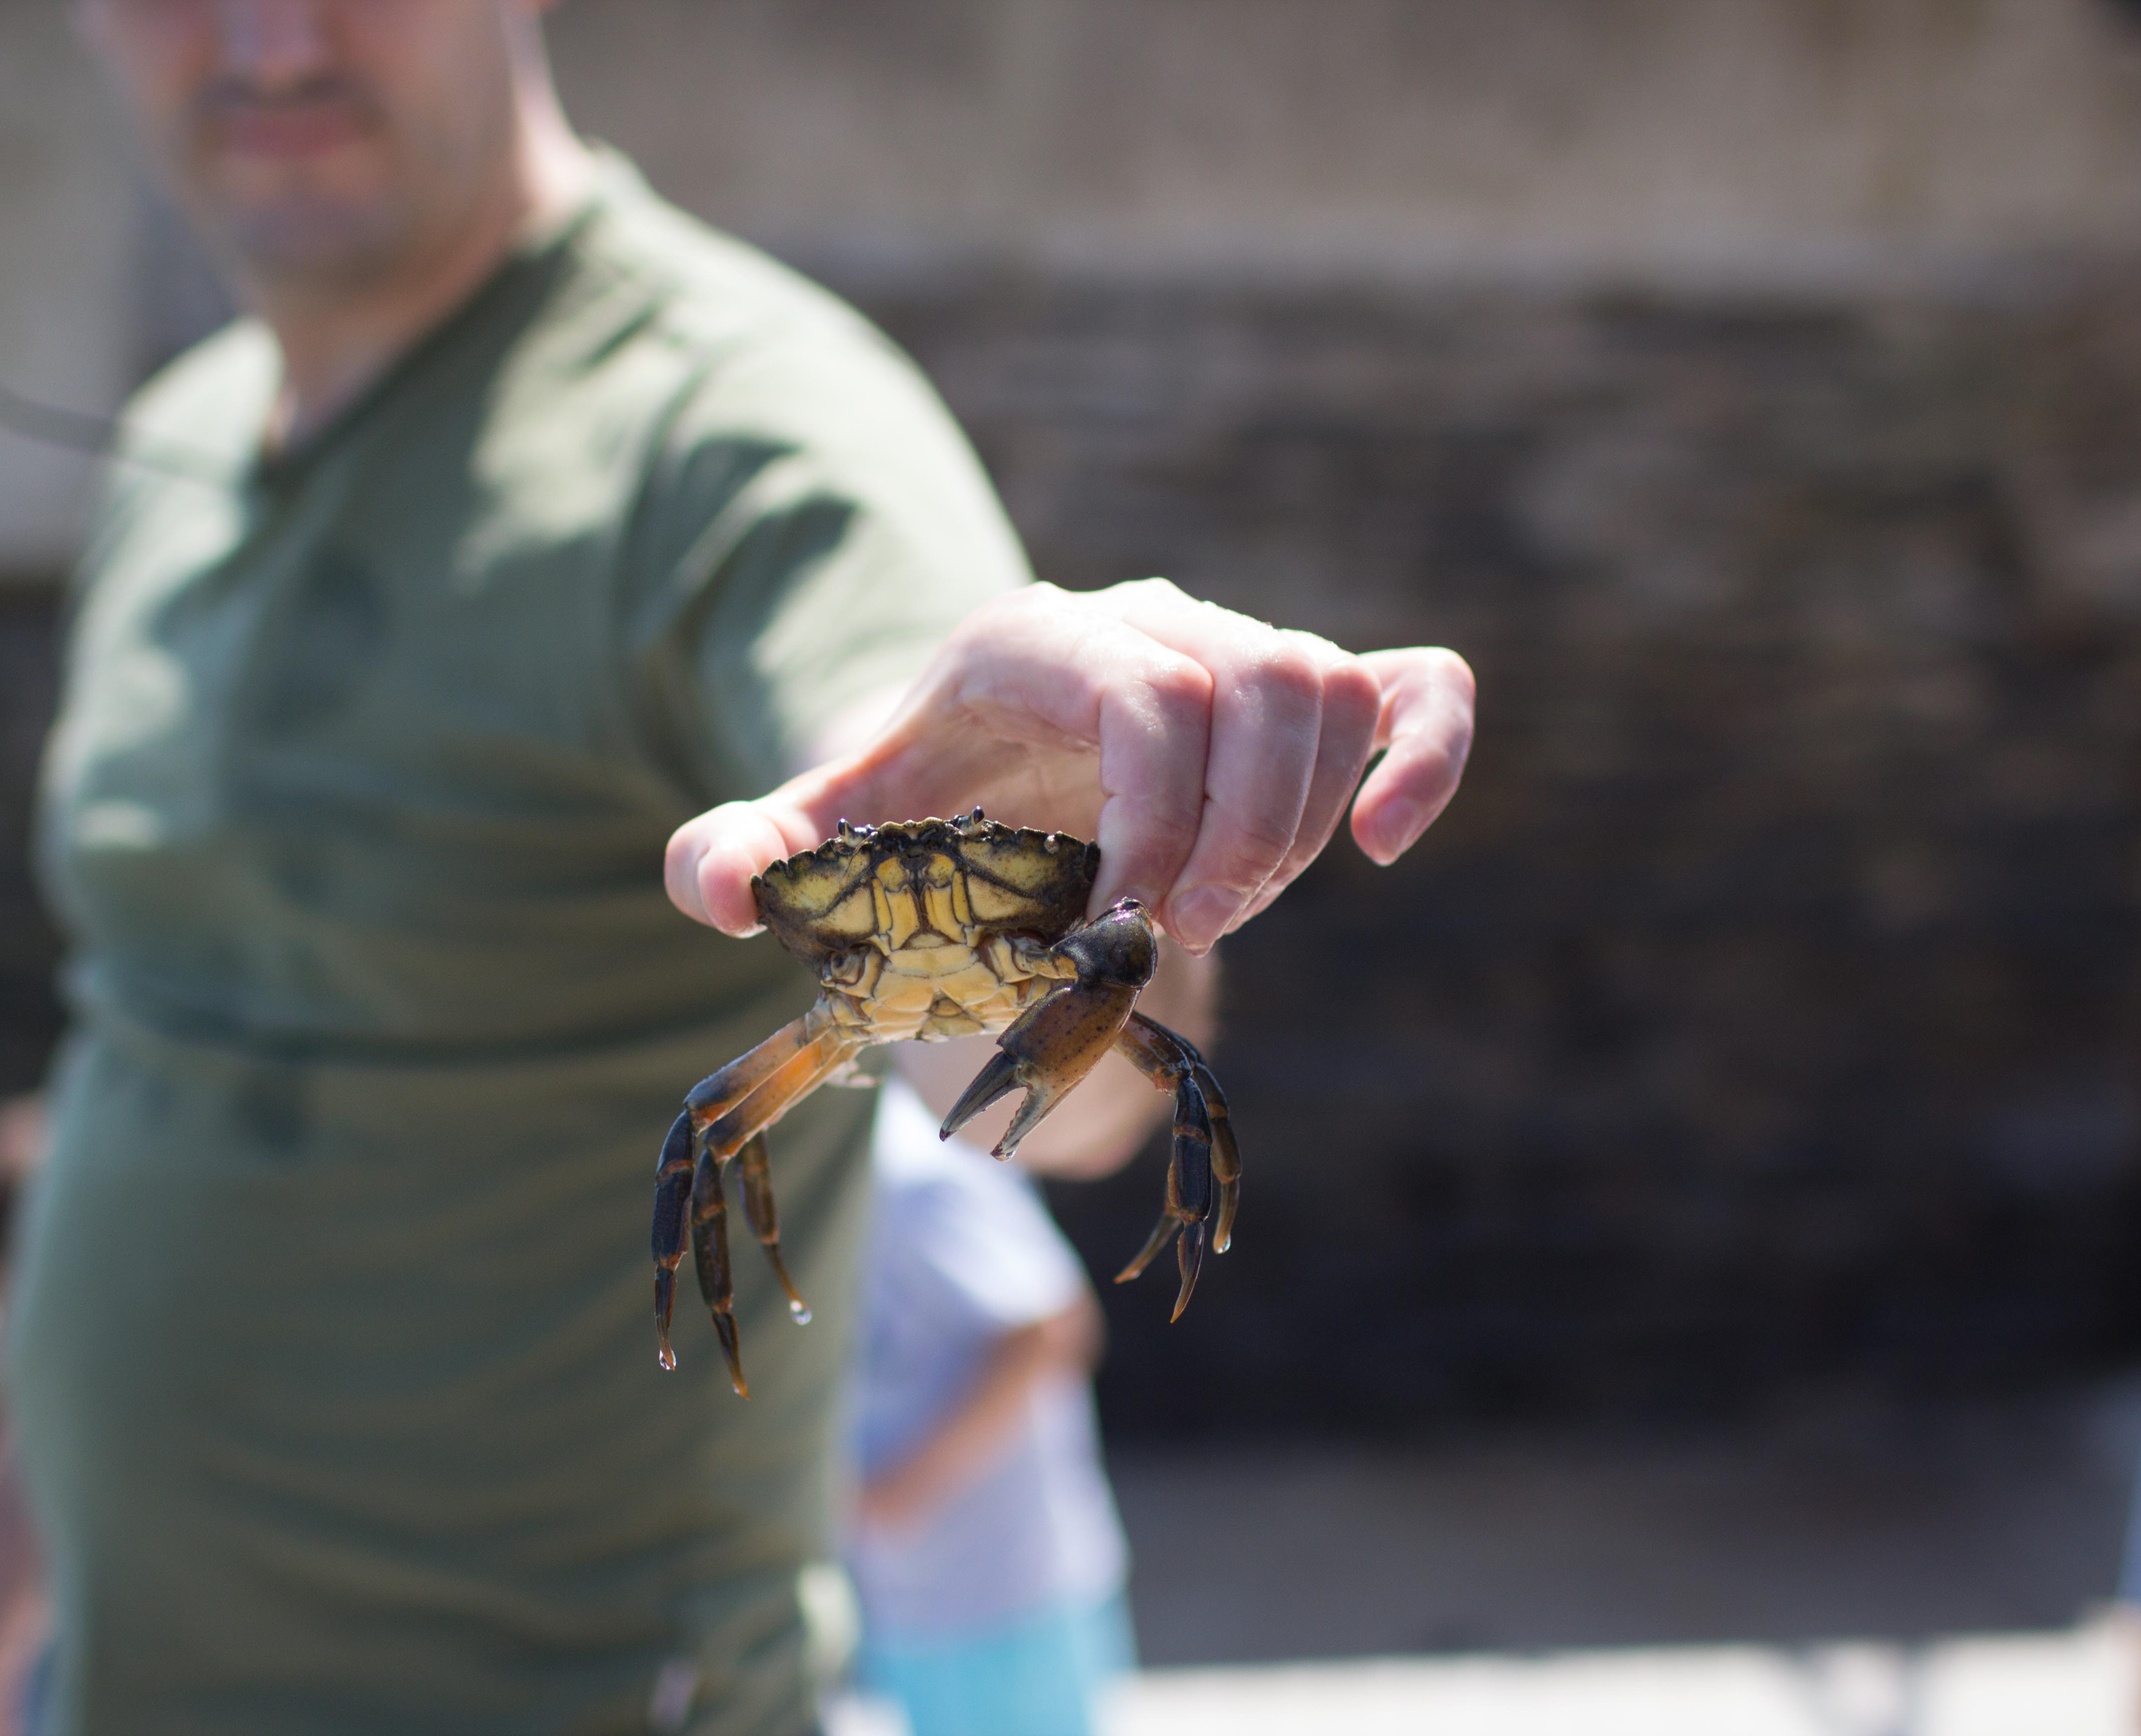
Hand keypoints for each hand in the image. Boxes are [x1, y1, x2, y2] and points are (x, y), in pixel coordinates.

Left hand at [666, 579, 1474, 951]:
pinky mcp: (1299, 702)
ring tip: (1214, 913)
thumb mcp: (815, 837)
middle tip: (1172, 936)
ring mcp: (1231, 652)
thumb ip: (743, 855)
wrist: (970, 782)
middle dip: (1237, 832)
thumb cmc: (902, 812)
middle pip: (1259, 683)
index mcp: (1031, 643)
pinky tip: (1384, 844)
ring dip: (1297, 826)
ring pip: (1327, 694)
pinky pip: (1412, 685)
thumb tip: (715, 888)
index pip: (1148, 691)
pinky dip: (1425, 755)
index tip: (1120, 925)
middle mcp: (1145, 621)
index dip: (1161, 817)